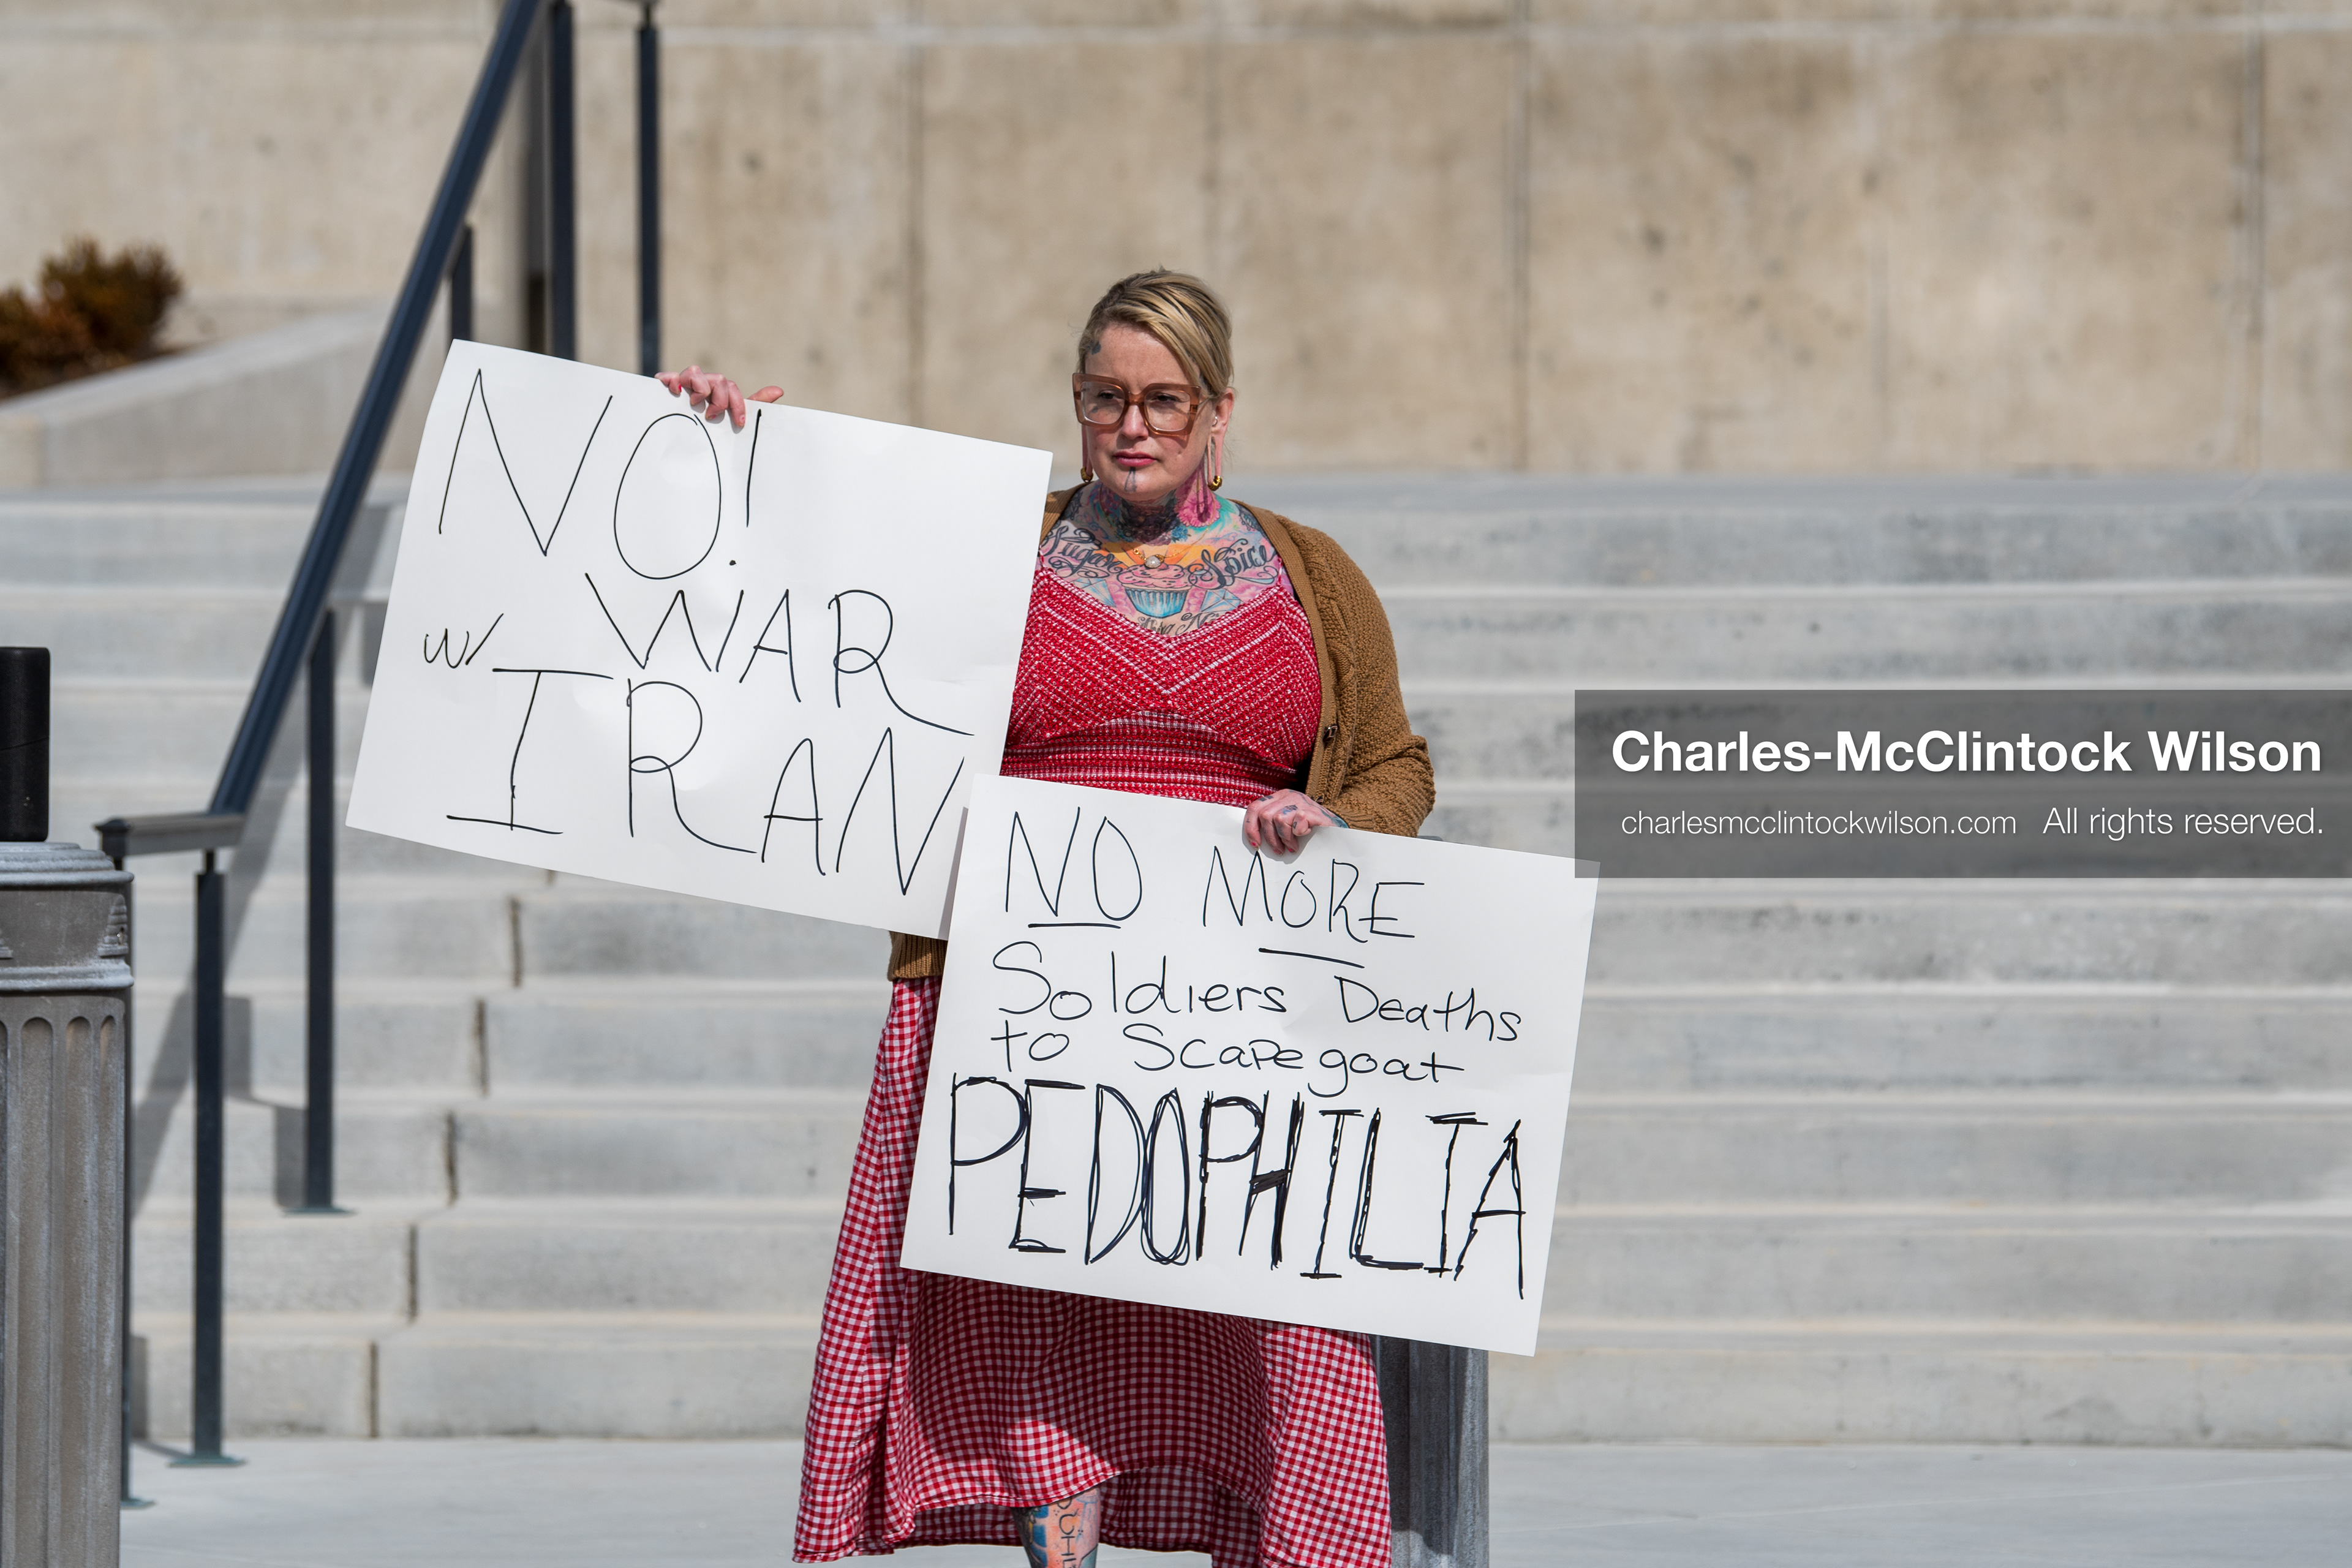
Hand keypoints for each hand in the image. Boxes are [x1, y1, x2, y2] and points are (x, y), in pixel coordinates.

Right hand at [653, 365, 782, 429]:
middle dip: (720, 399)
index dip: (737, 404)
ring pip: (695, 372)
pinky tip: (675, 391)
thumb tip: (780, 390)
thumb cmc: (712, 430)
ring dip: (700, 388)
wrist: (685, 446)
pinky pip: (671, 376)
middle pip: (717, 379)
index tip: (739, 422)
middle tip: (713, 417)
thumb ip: (755, 404)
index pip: (731, 388)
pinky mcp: (668, 388)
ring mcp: (686, 386)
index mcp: (719, 393)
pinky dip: (672, 379)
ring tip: (695, 406)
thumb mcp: (733, 419)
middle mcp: (704, 386)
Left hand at [1243, 789, 1337, 855]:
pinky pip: (1296, 821)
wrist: (1336, 831)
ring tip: (1292, 846)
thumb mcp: (1286, 824)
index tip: (1255, 844)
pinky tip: (1304, 836)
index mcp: (1279, 798)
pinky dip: (1297, 833)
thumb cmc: (1309, 830)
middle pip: (1264, 815)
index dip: (1251, 827)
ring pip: (1278, 819)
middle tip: (1279, 850)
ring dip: (1284, 838)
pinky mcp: (1312, 810)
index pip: (1255, 808)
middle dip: (1269, 837)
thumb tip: (1253, 839)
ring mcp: (1301, 801)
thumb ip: (1271, 825)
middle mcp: (1288, 795)